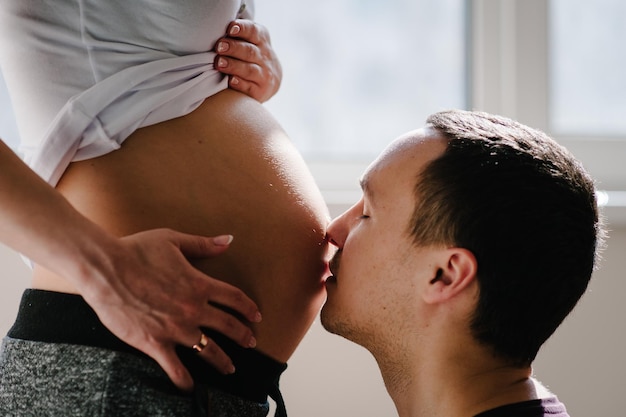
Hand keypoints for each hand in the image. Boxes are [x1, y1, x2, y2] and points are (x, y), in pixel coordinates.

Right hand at [80, 230, 260, 390]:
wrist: (105, 269)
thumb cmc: (137, 249)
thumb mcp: (173, 240)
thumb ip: (203, 244)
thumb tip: (228, 240)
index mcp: (199, 283)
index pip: (234, 298)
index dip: (249, 307)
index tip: (257, 315)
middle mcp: (192, 308)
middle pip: (228, 326)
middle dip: (243, 336)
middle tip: (251, 343)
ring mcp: (175, 328)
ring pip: (208, 350)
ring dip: (222, 360)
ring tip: (230, 368)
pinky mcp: (154, 342)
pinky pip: (174, 367)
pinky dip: (184, 380)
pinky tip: (190, 388)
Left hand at [214, 19, 282, 101]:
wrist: (271, 80)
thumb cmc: (252, 55)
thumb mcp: (251, 40)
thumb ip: (238, 35)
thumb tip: (216, 29)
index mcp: (261, 40)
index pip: (254, 31)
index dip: (242, 29)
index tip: (230, 29)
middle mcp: (265, 57)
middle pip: (249, 51)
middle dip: (233, 48)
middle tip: (219, 47)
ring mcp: (264, 75)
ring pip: (249, 70)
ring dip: (234, 66)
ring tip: (219, 63)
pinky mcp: (260, 91)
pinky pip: (250, 87)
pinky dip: (240, 84)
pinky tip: (231, 80)